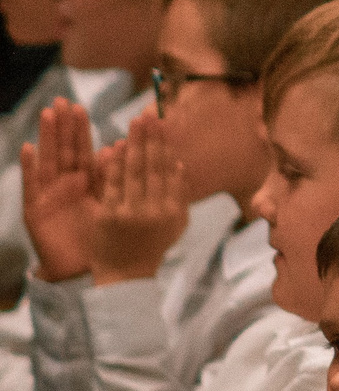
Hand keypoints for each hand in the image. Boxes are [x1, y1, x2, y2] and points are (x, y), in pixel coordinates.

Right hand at [22, 99, 95, 282]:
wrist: (83, 267)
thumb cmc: (100, 234)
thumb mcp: (107, 200)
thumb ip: (110, 175)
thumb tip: (117, 146)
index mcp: (84, 181)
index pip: (81, 149)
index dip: (79, 129)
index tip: (78, 105)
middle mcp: (64, 185)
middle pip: (62, 150)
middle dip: (62, 126)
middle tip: (60, 101)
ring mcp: (48, 196)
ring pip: (47, 162)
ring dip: (47, 138)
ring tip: (47, 115)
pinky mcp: (35, 212)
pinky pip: (31, 186)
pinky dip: (29, 167)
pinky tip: (28, 148)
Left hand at [90, 114, 191, 284]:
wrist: (125, 275)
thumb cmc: (154, 245)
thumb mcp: (177, 222)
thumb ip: (180, 194)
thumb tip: (179, 163)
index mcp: (172, 211)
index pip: (169, 171)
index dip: (166, 146)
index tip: (164, 125)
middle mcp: (153, 211)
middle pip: (152, 167)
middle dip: (151, 139)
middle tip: (148, 115)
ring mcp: (128, 214)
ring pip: (132, 173)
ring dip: (134, 145)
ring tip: (135, 124)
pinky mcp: (107, 218)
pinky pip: (111, 186)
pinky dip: (114, 165)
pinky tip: (116, 147)